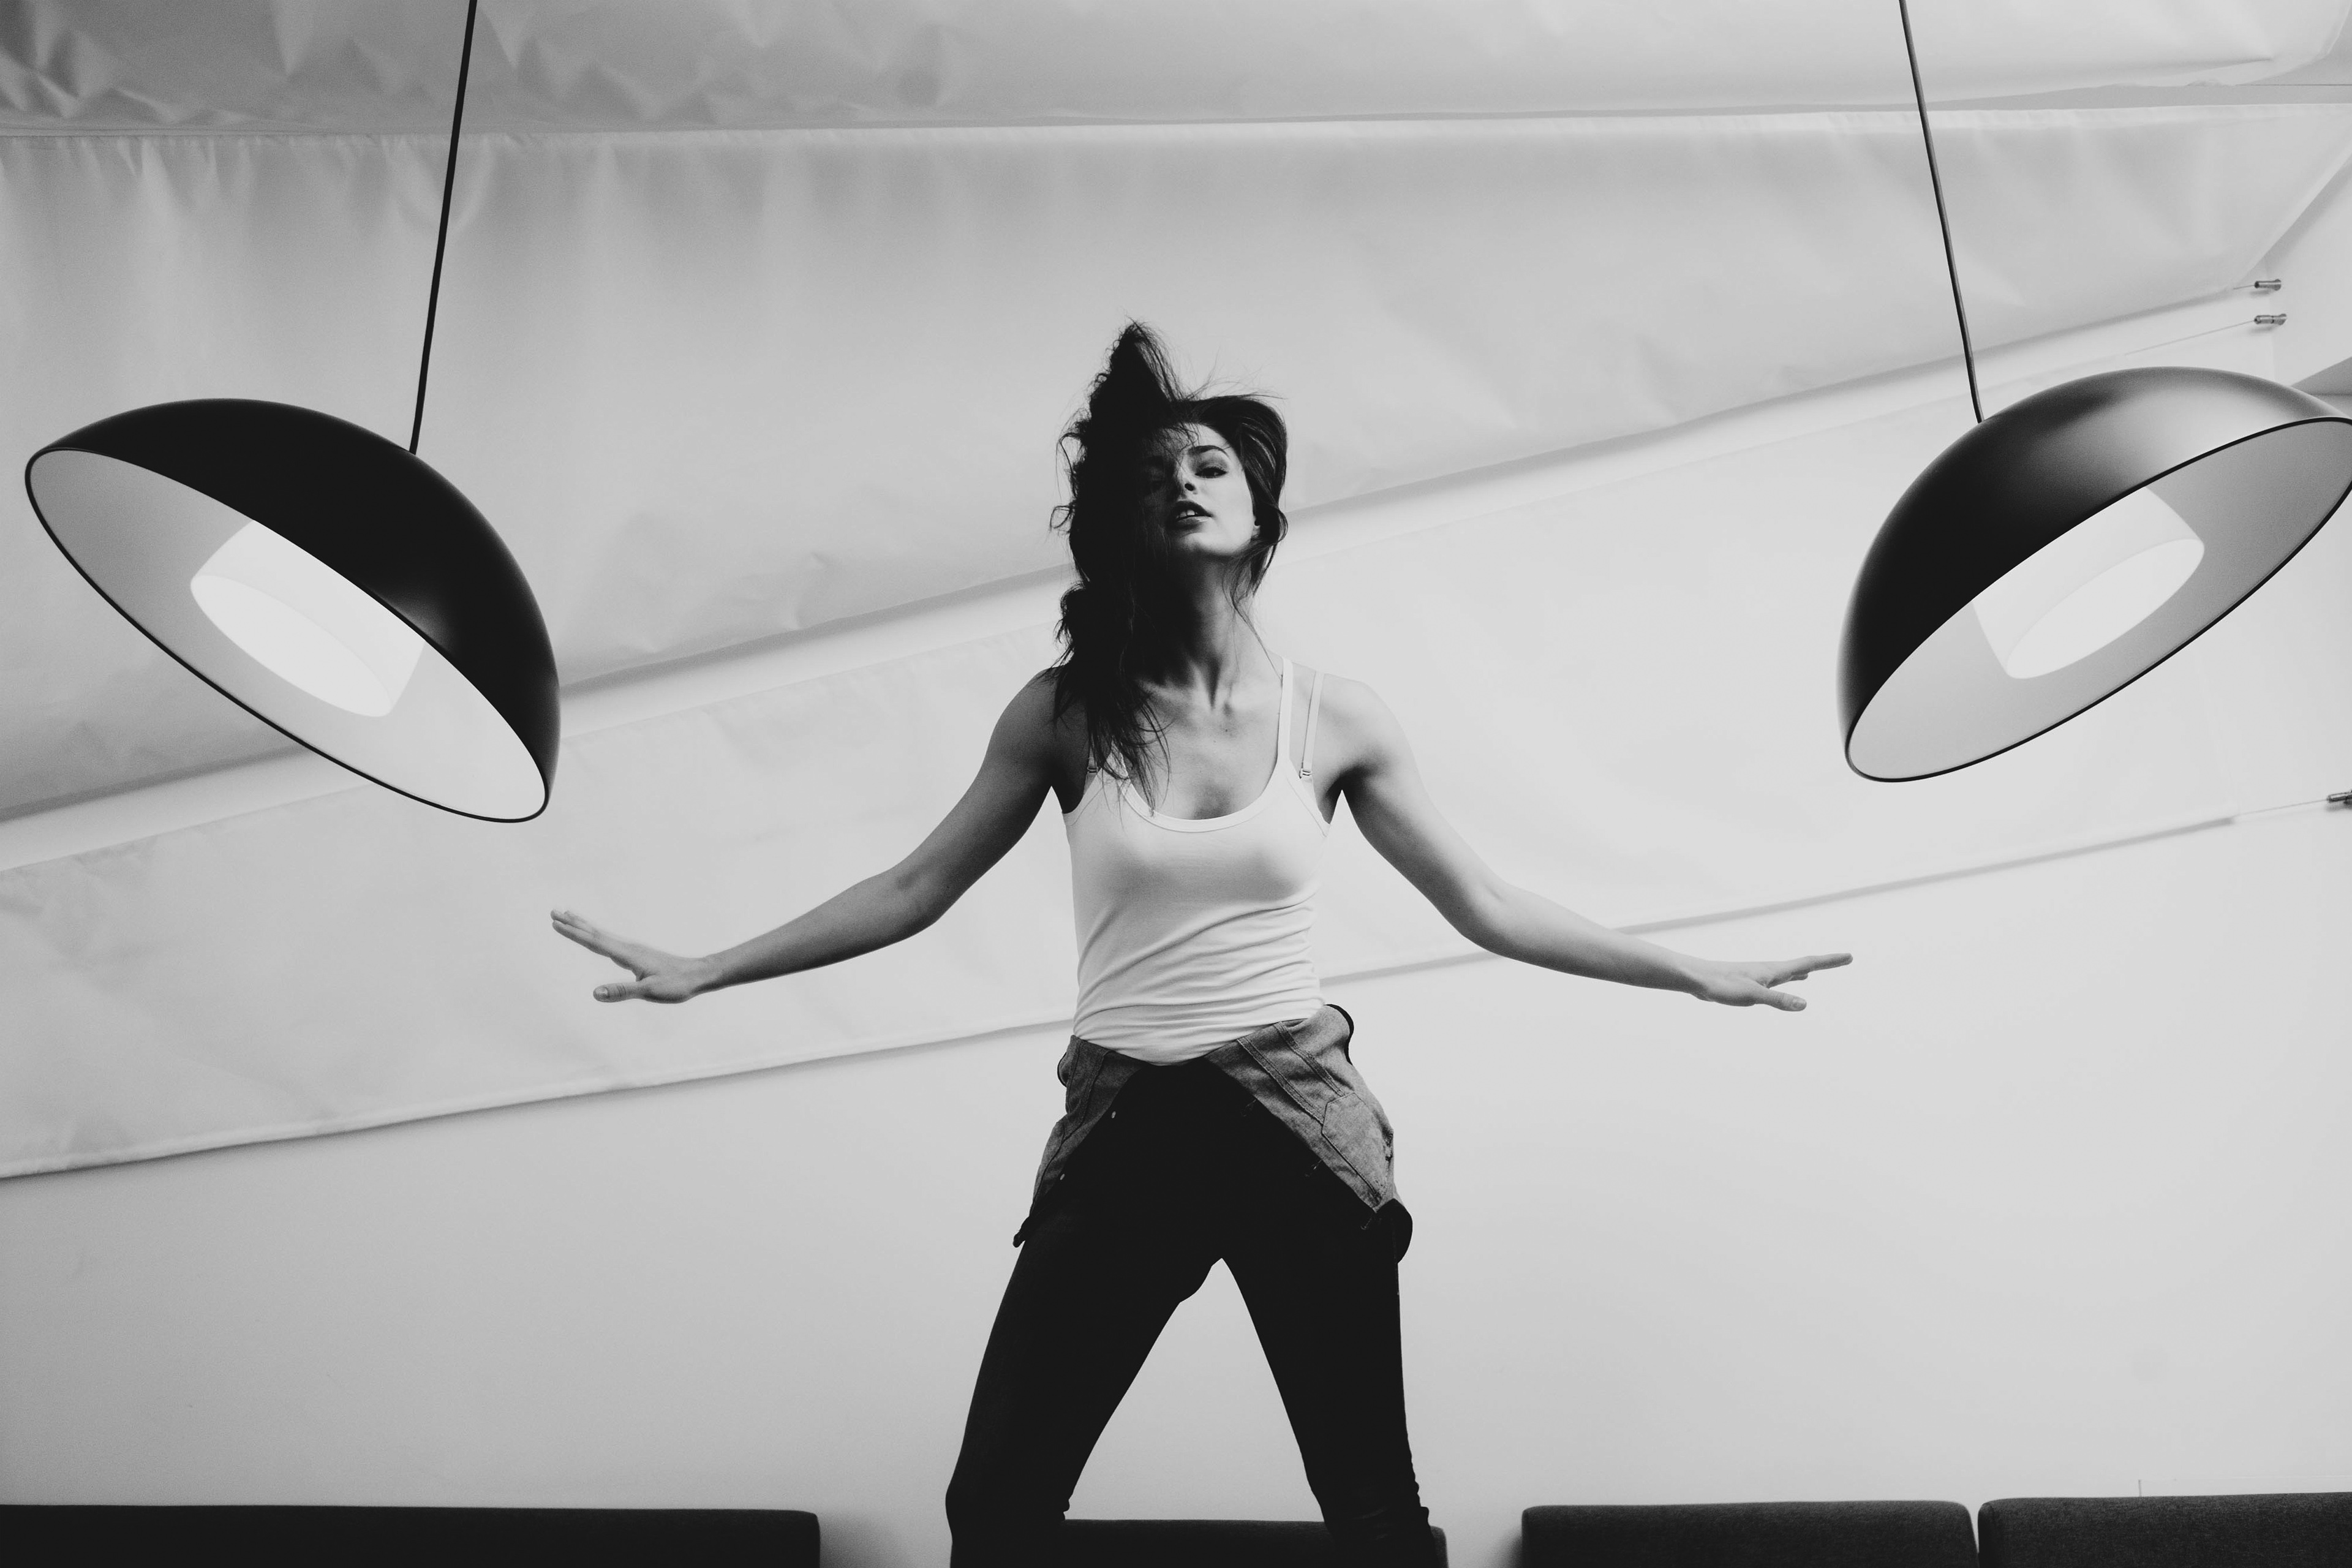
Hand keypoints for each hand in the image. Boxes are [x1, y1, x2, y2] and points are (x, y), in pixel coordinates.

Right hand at [550, 909, 714, 1002]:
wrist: (699, 974)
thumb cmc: (677, 984)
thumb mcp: (649, 991)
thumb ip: (622, 991)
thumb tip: (595, 993)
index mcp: (627, 955)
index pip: (594, 942)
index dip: (574, 934)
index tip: (555, 923)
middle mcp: (628, 948)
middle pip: (595, 933)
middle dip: (573, 923)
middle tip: (553, 911)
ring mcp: (633, 949)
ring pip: (602, 934)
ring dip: (583, 926)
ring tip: (569, 916)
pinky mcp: (637, 954)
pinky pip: (610, 941)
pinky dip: (597, 935)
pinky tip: (597, 937)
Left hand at [1687, 952, 1851, 1011]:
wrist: (1696, 978)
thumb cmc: (1722, 985)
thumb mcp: (1752, 996)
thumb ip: (1777, 1000)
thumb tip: (1804, 1005)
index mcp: (1774, 971)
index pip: (1809, 963)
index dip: (1830, 961)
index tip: (1849, 956)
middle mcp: (1770, 970)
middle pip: (1803, 964)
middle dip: (1824, 964)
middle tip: (1843, 960)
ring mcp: (1760, 975)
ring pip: (1788, 971)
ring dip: (1805, 969)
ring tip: (1813, 971)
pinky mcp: (1750, 981)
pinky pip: (1777, 979)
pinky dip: (1788, 978)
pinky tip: (1783, 982)